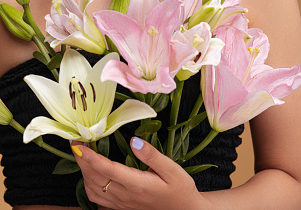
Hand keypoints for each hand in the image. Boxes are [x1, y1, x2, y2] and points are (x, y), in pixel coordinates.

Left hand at [71, 137, 209, 209]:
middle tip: (76, 142)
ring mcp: (122, 204)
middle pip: (95, 178)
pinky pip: (98, 199)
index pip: (106, 169)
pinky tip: (91, 174)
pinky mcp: (121, 207)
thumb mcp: (171, 169)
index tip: (78, 144)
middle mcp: (125, 196)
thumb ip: (151, 155)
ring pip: (93, 190)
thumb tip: (134, 140)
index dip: (89, 157)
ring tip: (81, 155)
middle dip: (82, 160)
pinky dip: (89, 185)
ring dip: (84, 172)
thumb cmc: (180, 189)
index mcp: (137, 184)